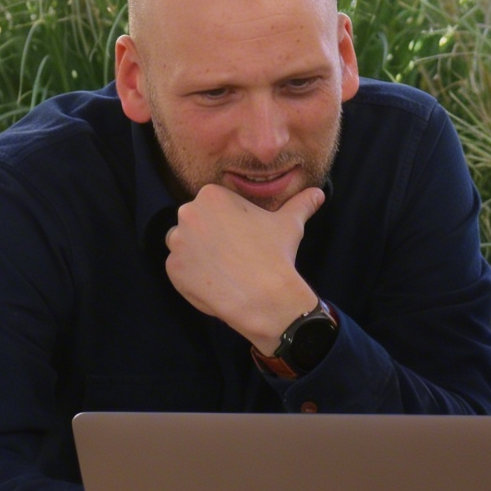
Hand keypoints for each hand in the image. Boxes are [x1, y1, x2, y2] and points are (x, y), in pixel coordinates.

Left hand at [164, 184, 322, 349]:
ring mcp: (177, 242)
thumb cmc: (276, 254)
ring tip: (224, 268)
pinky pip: (179, 269)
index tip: (241, 237)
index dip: (228, 222)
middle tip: (234, 254)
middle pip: (195, 222)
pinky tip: (216, 281)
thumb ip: (301, 204)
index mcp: (211, 195)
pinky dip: (192, 276)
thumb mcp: (290, 224)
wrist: (264, 296)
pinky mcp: (172, 269)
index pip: (213, 205)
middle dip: (210, 236)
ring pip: (184, 244)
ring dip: (198, 254)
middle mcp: (188, 213)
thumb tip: (318, 193)